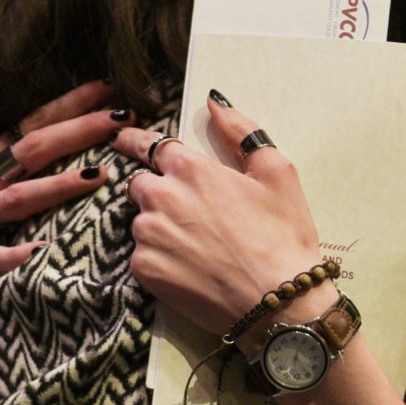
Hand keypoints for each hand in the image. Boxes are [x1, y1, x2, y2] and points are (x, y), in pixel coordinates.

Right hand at [0, 80, 128, 343]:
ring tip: (97, 175)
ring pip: (15, 200)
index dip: (65, 105)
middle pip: (28, 151)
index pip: (24, 125)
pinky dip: (16, 255)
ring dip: (56, 187)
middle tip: (121, 117)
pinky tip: (44, 250)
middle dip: (76, 131)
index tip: (106, 87)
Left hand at [114, 92, 332, 342]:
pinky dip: (160, 257)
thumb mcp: (276, 172)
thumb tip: (214, 101)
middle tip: (187, 210)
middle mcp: (160, 197)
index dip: (135, 142)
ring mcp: (148, 235)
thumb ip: (241, 131)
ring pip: (141, 220)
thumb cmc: (282, 236)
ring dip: (159, 225)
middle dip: (156, 190)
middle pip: (140, 183)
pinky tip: (190, 267)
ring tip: (195, 244)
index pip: (149, 144)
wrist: (278, 303)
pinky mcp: (143, 270)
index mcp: (190, 168)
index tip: (123, 140)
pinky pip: (142, 254)